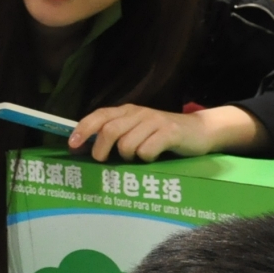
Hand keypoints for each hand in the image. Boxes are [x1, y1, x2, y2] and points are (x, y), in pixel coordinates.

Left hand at [69, 104, 265, 162]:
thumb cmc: (162, 136)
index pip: (99, 116)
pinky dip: (146, 159)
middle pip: (109, 131)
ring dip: (128, 157)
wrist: (200, 131)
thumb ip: (116, 136)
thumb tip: (86, 150)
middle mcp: (139, 113)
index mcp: (127, 111)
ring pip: (126, 144)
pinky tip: (153, 157)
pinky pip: (146, 151)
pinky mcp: (169, 133)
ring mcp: (154, 121)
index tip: (72, 146)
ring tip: (137, 157)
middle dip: (101, 150)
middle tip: (103, 161)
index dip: (83, 130)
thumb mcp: (137, 131)